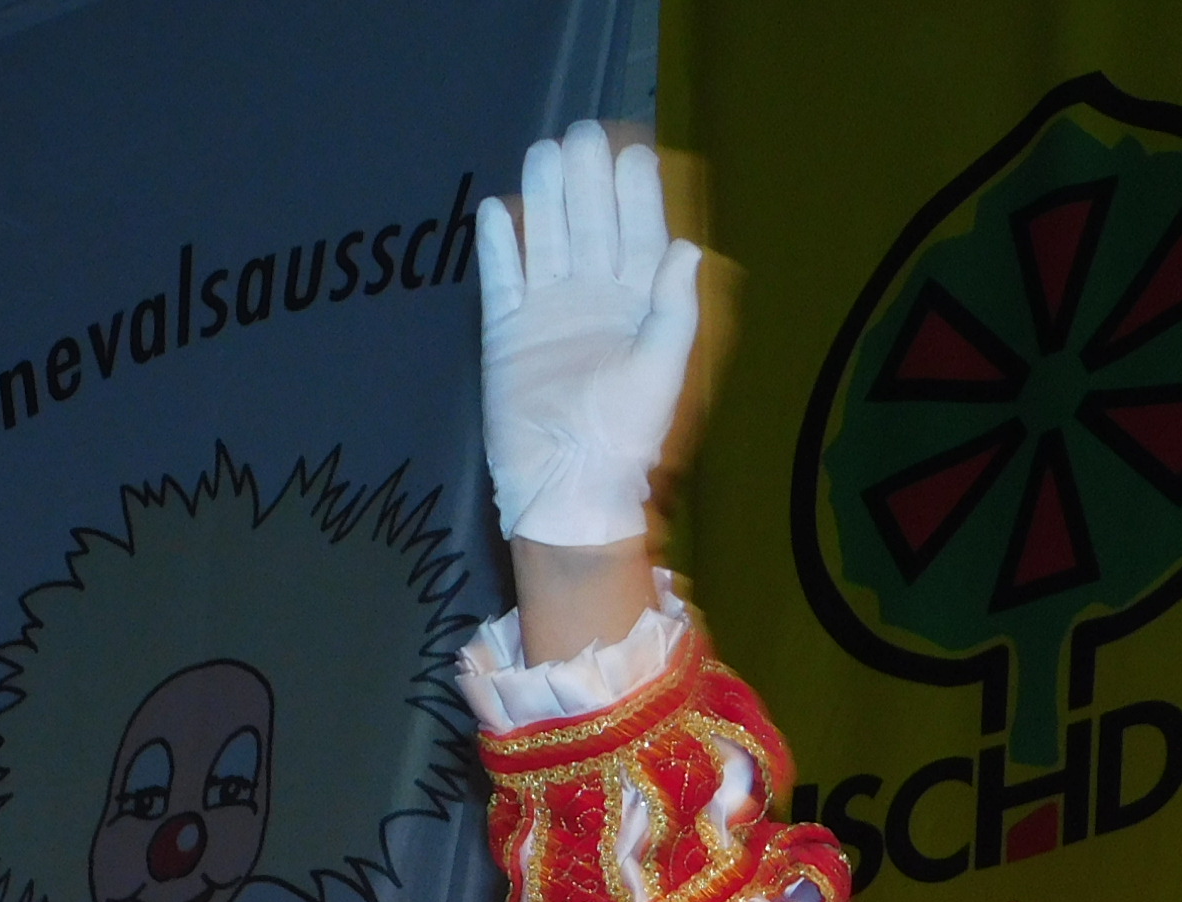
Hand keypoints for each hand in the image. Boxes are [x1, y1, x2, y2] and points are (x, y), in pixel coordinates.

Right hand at [476, 121, 700, 547]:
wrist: (567, 485)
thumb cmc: (625, 436)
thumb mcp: (662, 372)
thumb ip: (675, 309)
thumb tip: (686, 246)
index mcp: (636, 308)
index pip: (637, 237)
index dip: (635, 196)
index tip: (633, 154)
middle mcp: (592, 301)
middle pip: (588, 226)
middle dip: (586, 181)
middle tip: (582, 136)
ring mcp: (547, 313)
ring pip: (544, 241)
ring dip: (543, 198)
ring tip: (543, 154)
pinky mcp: (507, 333)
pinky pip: (501, 279)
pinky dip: (498, 247)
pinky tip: (495, 210)